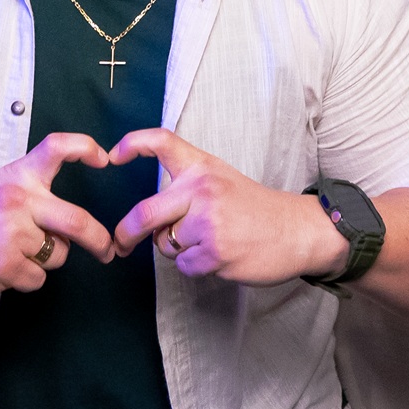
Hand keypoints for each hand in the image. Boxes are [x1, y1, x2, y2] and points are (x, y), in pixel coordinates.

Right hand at [0, 133, 114, 296]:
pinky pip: (38, 279)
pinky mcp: (5, 267)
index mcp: (19, 175)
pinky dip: (27, 278)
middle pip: (77, 222)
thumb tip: (74, 224)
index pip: (57, 147)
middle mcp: (19, 201)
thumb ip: (35, 192)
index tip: (104, 159)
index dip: (86, 149)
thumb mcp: (0, 185)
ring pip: (58, 255)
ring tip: (16, 251)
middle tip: (108, 249)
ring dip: (47, 259)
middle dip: (99, 240)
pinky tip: (3, 266)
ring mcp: (12, 235)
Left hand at [110, 129, 346, 284]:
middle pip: (145, 212)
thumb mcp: (221, 179)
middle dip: (125, 233)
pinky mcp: (215, 253)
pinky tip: (220, 256)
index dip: (132, 144)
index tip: (112, 155)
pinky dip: (196, 266)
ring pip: (165, 244)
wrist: (297, 230)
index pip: (162, 142)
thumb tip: (148, 219)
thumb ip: (187, 188)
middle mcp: (202, 189)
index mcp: (202, 167)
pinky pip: (184, 266)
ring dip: (177, 250)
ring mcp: (208, 222)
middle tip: (118, 243)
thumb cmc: (254, 207)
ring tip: (209, 242)